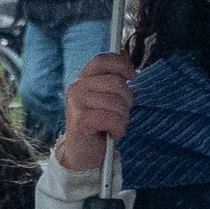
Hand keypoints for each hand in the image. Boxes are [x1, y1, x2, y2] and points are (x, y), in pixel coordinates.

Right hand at [53, 49, 133, 173]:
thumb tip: (125, 55)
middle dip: (126, 101)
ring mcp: (76, 102)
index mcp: (83, 79)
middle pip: (117, 83)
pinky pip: (113, 119)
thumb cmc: (99, 125)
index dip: (122, 65)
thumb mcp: (106, 98)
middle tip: (119, 114)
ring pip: (117, 103)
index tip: (132, 77)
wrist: (83, 153)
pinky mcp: (80, 119)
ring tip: (113, 126)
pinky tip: (110, 133)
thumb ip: (113, 78)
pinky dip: (118, 129)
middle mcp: (76, 87)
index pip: (103, 60)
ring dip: (122, 118)